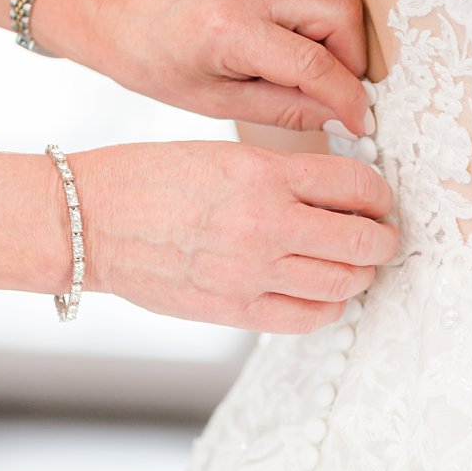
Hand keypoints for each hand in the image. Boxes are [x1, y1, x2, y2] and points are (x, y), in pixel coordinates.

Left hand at [35, 0, 370, 134]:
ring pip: (332, 2)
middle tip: (335, 91)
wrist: (114, 11)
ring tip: (298, 71)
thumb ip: (288, 110)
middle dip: (352, 58)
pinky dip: (310, 26)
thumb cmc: (154, 62)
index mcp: (231, 28)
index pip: (316, 64)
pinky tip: (280, 45)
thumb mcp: (218, 103)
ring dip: (332, 42)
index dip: (349, 99)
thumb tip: (341, 118)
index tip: (361, 123)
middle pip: (343, 14)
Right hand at [72, 141, 398, 333]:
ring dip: (361, 274)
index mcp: (263, 173)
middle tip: (382, 237)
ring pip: (344, 282)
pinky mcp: (236, 310)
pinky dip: (330, 306)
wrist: (88, 222)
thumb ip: (286, 175)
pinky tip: (326, 292)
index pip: (356, 184)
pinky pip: (309, 317)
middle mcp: (265, 223)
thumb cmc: (153, 180)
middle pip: (362, 240)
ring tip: (357, 265)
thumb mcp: (225, 154)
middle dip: (383, 239)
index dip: (379, 194)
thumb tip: (344, 195)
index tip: (379, 200)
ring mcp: (251, 272)